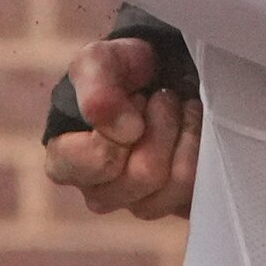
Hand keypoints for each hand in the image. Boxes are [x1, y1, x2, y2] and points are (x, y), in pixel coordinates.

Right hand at [42, 37, 199, 218]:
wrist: (158, 75)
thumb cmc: (118, 73)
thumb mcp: (97, 61)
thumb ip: (98, 90)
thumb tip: (124, 131)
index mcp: (66, 164)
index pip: (99, 161)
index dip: (124, 123)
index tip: (134, 97)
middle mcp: (98, 192)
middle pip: (143, 176)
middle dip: (161, 125)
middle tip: (162, 99)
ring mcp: (136, 204)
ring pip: (173, 185)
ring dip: (184, 135)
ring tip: (179, 110)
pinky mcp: (172, 204)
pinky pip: (196, 191)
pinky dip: (200, 150)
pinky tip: (192, 129)